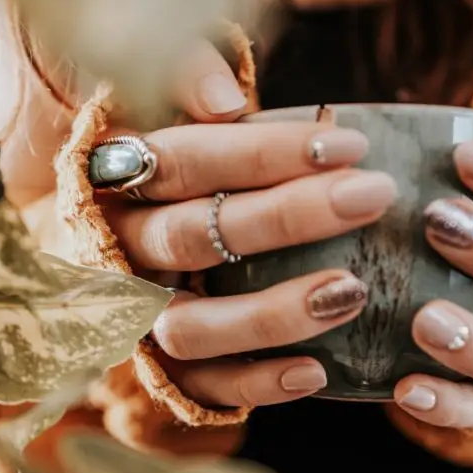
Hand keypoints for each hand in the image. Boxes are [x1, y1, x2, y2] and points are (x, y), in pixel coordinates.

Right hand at [83, 42, 396, 406]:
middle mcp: (116, 252)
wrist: (99, 251)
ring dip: (271, 313)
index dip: (262, 153)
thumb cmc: (168, 175)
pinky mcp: (159, 371)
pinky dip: (256, 384)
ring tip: (353, 290)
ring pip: (190, 327)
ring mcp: (134, 318)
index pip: (182, 161)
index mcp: (113, 181)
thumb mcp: (168, 115)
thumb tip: (223, 97)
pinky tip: (317, 370)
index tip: (347, 144)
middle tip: (373, 196)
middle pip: (191, 239)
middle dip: (287, 217)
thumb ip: (186, 83)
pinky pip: (200, 389)